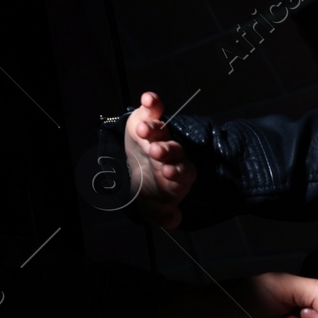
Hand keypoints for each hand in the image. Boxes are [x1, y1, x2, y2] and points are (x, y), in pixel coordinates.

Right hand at [125, 91, 192, 228]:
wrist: (135, 174)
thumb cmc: (148, 192)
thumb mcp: (151, 209)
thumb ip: (161, 216)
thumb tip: (173, 219)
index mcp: (178, 174)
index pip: (182, 172)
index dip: (176, 171)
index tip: (168, 173)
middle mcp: (172, 153)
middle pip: (174, 149)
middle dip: (165, 149)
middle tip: (155, 151)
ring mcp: (161, 135)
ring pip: (162, 130)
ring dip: (154, 128)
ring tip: (144, 129)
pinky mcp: (147, 119)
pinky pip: (154, 109)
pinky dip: (153, 103)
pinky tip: (149, 99)